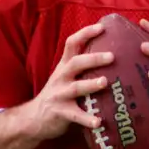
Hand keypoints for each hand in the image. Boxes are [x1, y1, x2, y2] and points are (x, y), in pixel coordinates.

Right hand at [19, 23, 113, 141]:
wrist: (33, 119)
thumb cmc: (59, 94)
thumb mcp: (67, 76)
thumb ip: (84, 67)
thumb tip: (115, 54)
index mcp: (64, 66)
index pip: (72, 43)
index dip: (86, 33)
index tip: (102, 27)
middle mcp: (61, 77)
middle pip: (76, 63)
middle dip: (93, 58)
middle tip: (112, 56)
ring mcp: (59, 95)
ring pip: (75, 87)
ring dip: (90, 84)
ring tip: (104, 82)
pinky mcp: (59, 113)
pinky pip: (75, 115)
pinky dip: (87, 119)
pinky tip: (99, 122)